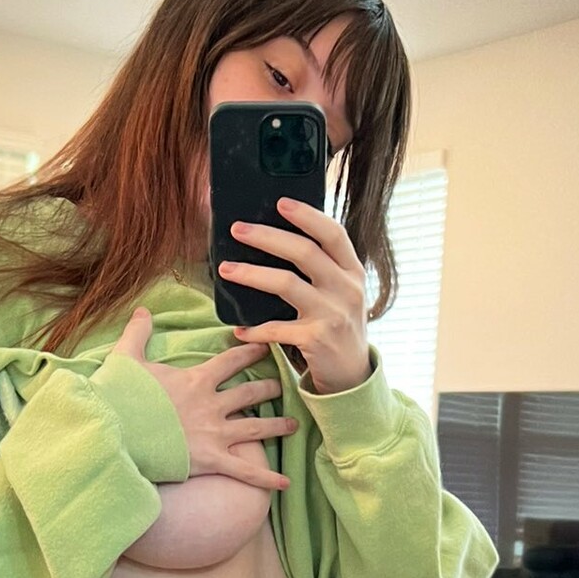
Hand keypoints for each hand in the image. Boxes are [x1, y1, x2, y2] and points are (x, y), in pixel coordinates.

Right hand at [112, 308, 295, 491]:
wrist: (115, 433)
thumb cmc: (119, 396)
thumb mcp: (126, 359)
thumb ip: (138, 333)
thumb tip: (143, 310)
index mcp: (197, 379)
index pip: (232, 360)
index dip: (251, 352)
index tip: (266, 346)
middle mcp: (212, 405)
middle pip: (251, 392)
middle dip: (270, 388)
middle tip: (284, 386)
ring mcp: (215, 433)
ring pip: (256, 428)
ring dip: (277, 426)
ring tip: (294, 424)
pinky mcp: (211, 460)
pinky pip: (245, 471)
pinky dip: (266, 478)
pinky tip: (285, 483)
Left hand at [217, 199, 371, 394]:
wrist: (352, 375)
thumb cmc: (339, 326)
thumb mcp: (342, 292)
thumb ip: (323, 268)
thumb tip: (279, 238)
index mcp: (352, 271)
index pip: (333, 234)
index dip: (307, 216)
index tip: (281, 203)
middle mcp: (346, 289)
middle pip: (304, 252)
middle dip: (267, 237)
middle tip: (238, 229)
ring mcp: (332, 314)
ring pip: (287, 284)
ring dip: (252, 274)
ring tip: (226, 269)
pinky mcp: (316, 340)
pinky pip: (277, 329)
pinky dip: (255, 329)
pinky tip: (238, 329)